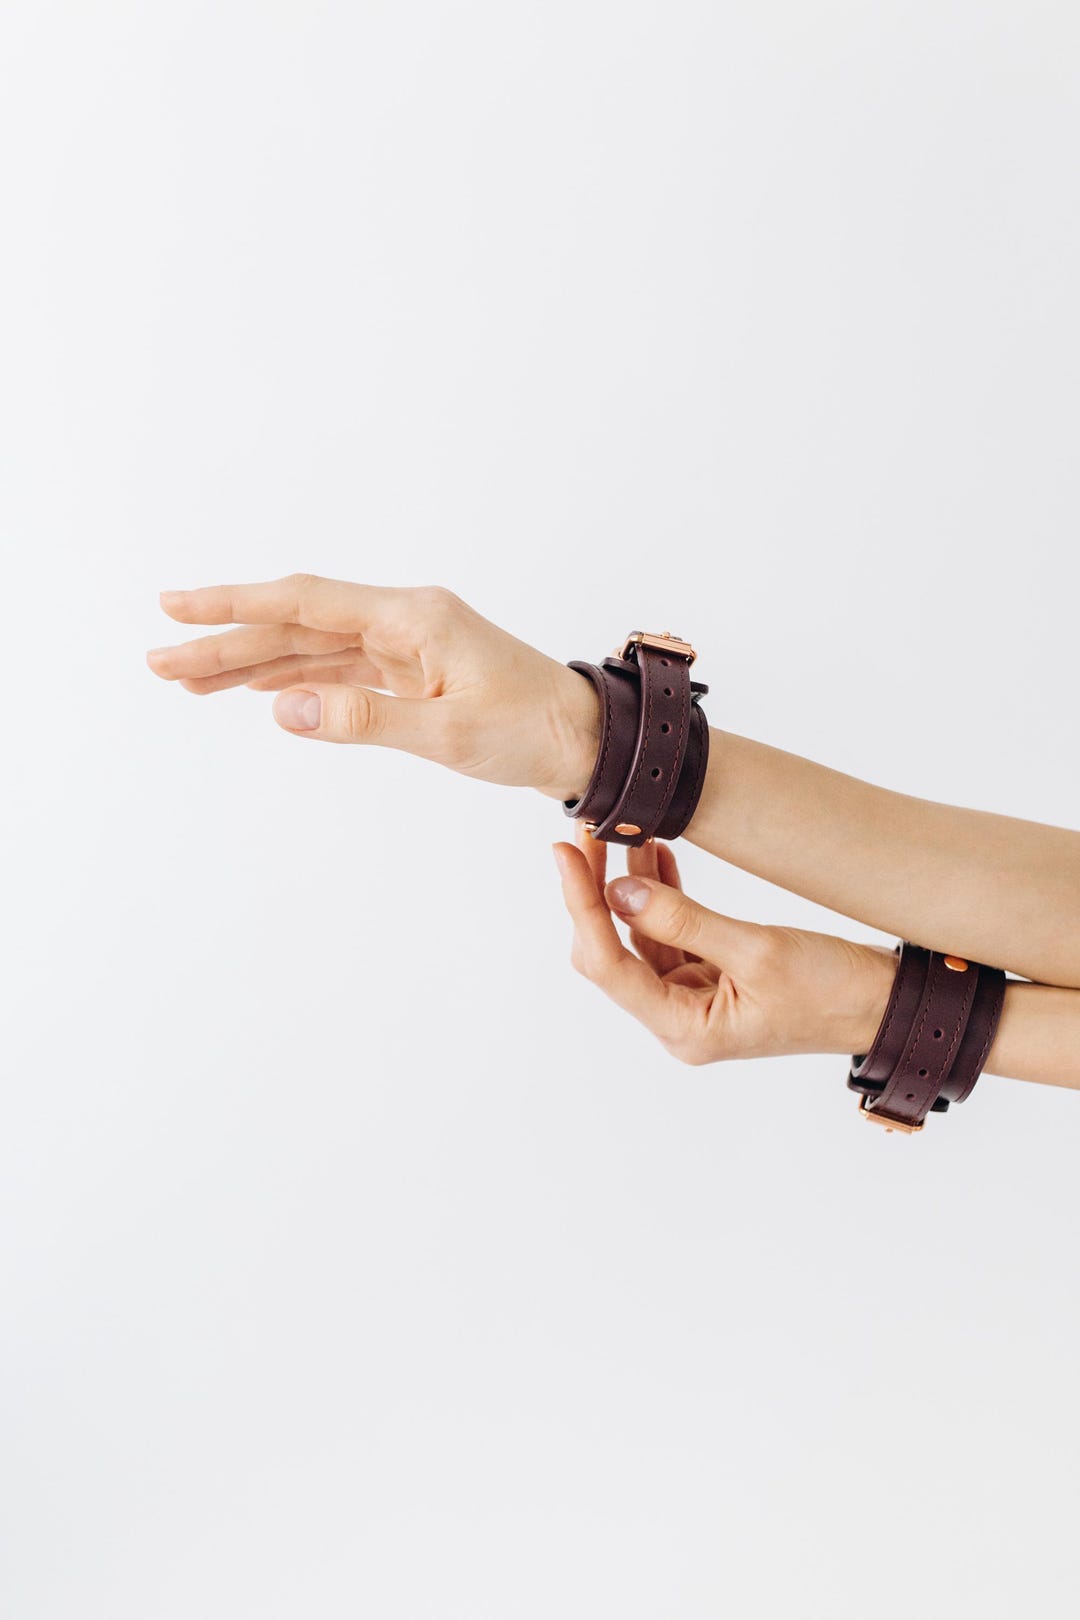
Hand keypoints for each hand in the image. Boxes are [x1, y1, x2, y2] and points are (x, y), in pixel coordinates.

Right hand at [146, 575, 601, 799]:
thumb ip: (366, 721)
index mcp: (414, 617)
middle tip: (159, 660)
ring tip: (187, 680)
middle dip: (226, 642)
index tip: (177, 606)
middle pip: (297, 625)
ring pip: (311, 650)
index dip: (236, 603)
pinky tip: (257, 691)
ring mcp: (406, 647)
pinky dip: (293, 682)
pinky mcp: (411, 675)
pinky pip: (338, 672)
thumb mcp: (449, 732)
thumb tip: (285, 709)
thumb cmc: (533, 731)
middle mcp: (404, 622)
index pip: (306, 602)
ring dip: (251, 664)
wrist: (588, 742)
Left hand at [551, 823, 897, 1062]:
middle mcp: (681, 1019)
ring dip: (629, 884)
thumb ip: (683, 919)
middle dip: (596, 889)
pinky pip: (670, 933)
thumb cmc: (835, 990)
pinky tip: (655, 854)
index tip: (564, 853)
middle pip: (612, 950)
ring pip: (639, 936)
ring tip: (620, 828)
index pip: (607, 964)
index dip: (580, 906)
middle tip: (588, 829)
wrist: (888, 1003)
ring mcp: (695, 998)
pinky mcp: (714, 978)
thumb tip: (619, 890)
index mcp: (685, 1027)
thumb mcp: (758, 949)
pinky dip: (661, 893)